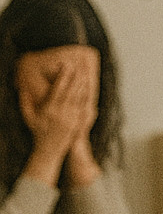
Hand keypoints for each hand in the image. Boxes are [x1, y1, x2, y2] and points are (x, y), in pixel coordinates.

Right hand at [19, 53, 95, 182]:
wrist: (49, 150)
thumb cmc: (37, 132)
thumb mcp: (28, 117)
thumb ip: (25, 102)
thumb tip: (22, 88)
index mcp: (49, 109)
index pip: (58, 89)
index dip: (63, 76)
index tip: (65, 65)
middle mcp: (61, 112)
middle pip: (71, 90)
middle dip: (75, 76)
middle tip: (79, 64)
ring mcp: (71, 117)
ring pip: (79, 97)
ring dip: (83, 84)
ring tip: (86, 72)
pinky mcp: (78, 122)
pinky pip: (84, 106)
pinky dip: (87, 96)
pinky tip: (89, 88)